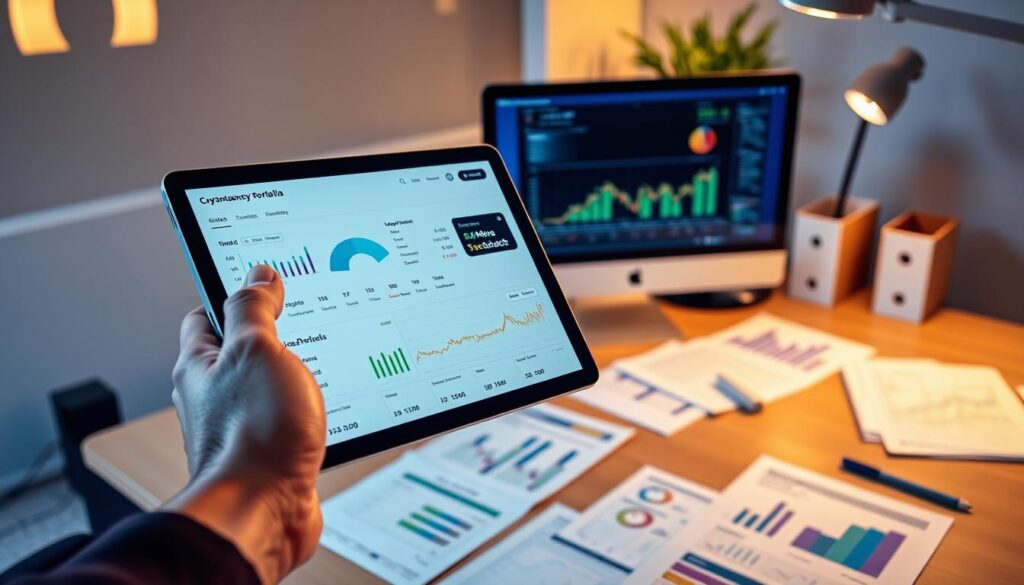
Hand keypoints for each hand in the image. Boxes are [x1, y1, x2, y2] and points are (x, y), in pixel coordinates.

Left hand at [165, 264, 324, 583]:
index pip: (208, 314)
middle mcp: (214, 397)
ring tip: (323, 366)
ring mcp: (242, 427)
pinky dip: (308, 413)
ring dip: (298, 378)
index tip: (266, 281)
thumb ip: (254, 308)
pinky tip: (328, 409)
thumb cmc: (253, 434)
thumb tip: (258, 276)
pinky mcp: (268, 455)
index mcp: (200, 365)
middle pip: (243, 351)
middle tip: (308, 321)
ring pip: (270, 388)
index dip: (236, 293)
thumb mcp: (256, 350)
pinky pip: (289, 421)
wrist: (264, 511)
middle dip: (276, 337)